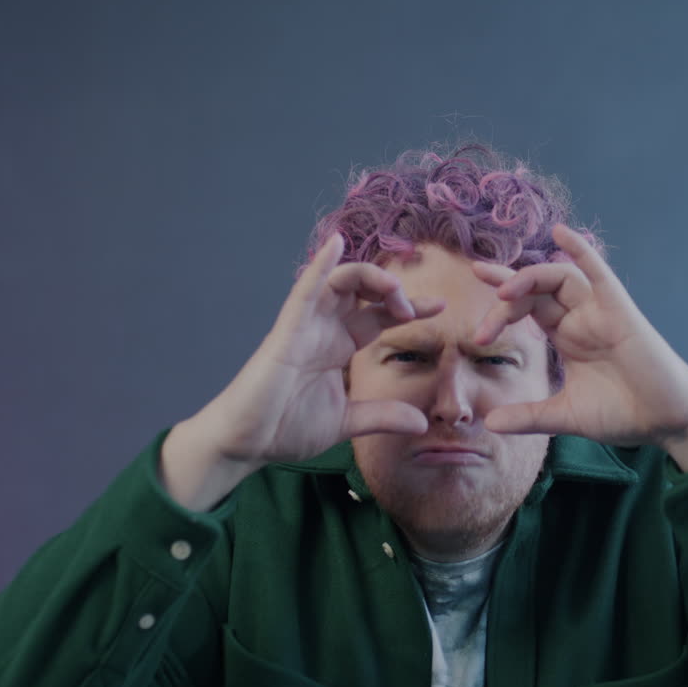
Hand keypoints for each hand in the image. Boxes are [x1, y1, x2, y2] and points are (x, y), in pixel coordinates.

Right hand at [160, 233, 443, 509]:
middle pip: (364, 291)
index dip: (410, 309)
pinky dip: (320, 265)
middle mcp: (325, 328)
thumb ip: (382, 416)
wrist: (247, 443)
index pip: (380, 317)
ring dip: (370, 277)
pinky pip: (305, 290)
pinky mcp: (287, 330)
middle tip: (414, 309)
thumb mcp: (347, 422)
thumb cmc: (286, 427)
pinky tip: (336, 244)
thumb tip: (421, 423)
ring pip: (340, 281)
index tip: (440, 307)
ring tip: (394, 291)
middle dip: (393, 290)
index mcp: (340, 345)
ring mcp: (306, 325)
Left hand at [471, 225, 687, 471]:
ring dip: (527, 279)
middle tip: (483, 330)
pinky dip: (581, 251)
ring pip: (559, 278)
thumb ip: (529, 416)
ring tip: (501, 293)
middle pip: (535, 291)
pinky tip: (561, 233)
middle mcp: (581, 318)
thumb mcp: (566, 416)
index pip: (527, 307)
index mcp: (567, 336)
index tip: (475, 329)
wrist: (667, 422)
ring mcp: (600, 311)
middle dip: (504, 299)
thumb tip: (487, 423)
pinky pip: (600, 274)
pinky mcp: (621, 312)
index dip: (500, 307)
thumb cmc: (624, 413)